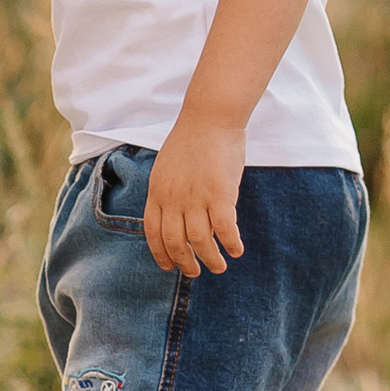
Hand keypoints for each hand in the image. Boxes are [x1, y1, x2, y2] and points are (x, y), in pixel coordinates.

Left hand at [144, 119, 247, 275]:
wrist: (209, 118)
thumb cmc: (191, 141)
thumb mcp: (167, 168)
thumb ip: (168, 193)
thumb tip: (178, 219)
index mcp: (157, 191)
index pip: (154, 232)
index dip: (161, 253)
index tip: (168, 266)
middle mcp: (173, 198)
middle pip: (176, 242)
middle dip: (185, 262)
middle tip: (195, 272)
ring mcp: (196, 197)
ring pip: (200, 241)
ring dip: (210, 259)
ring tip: (218, 267)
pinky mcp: (220, 193)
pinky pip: (225, 228)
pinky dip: (231, 244)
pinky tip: (236, 251)